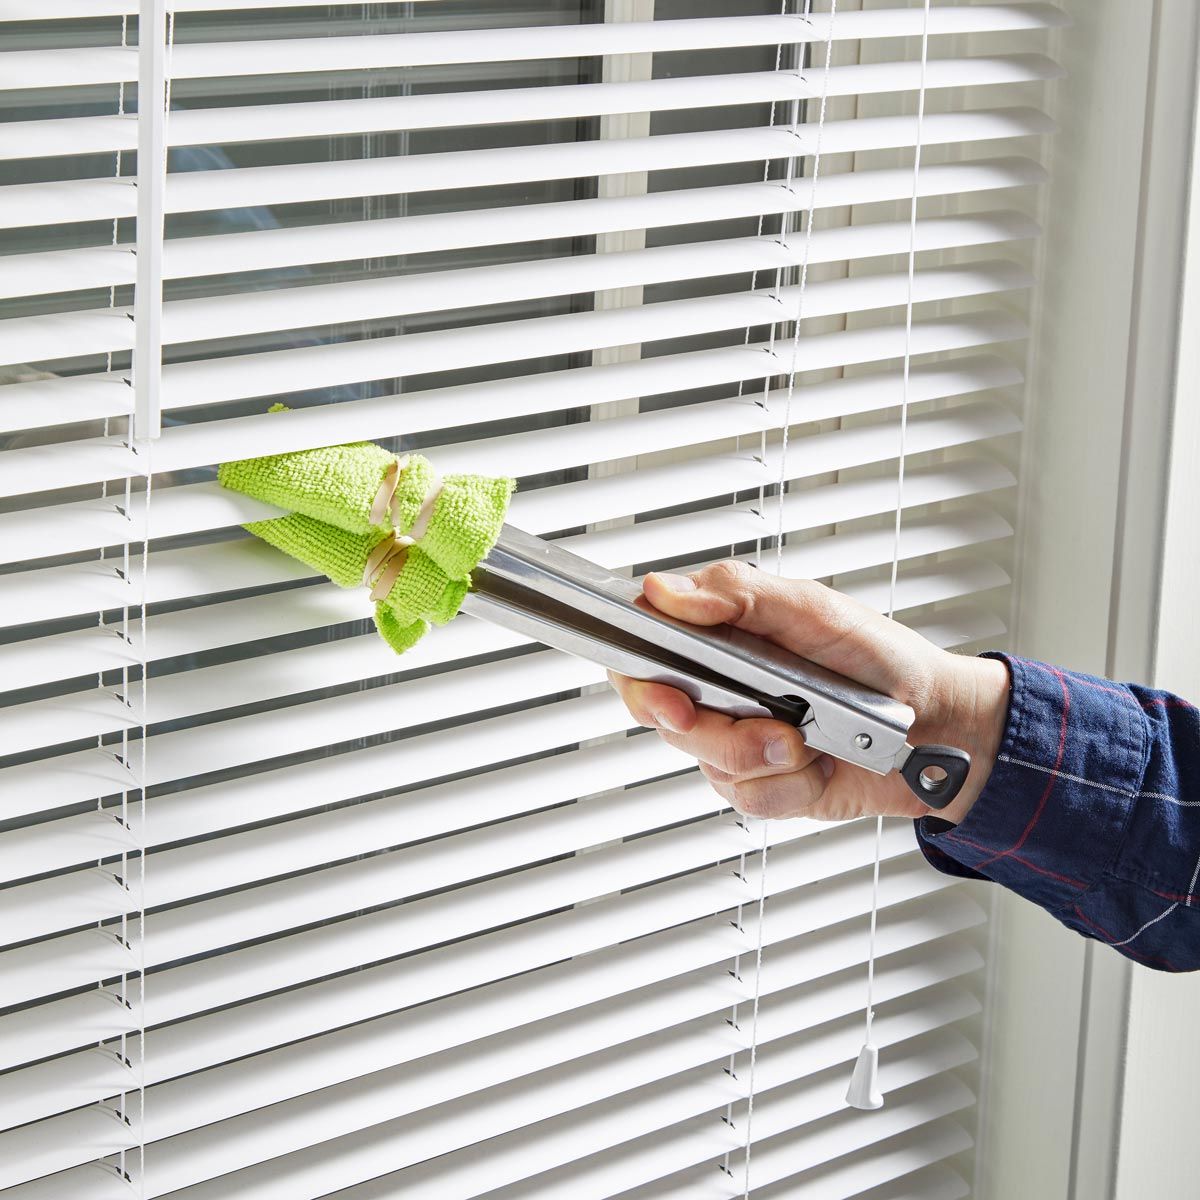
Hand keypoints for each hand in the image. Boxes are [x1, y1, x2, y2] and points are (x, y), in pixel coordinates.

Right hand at [608, 562, 1009, 823]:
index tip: (663, 693)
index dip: (636, 677)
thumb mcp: (811, 608)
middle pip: (665, 717)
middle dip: (712, 728)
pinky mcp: (762, 784)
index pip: (644, 651)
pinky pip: (747, 797)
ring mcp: (737, 738)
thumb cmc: (879, 658)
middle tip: (758, 720)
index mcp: (720, 637)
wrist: (937, 726)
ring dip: (763, 755)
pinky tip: (817, 764)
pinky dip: (789, 785)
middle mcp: (720, 689)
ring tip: (809, 735)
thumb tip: (664, 590)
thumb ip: (737, 594)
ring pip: (707, 762)